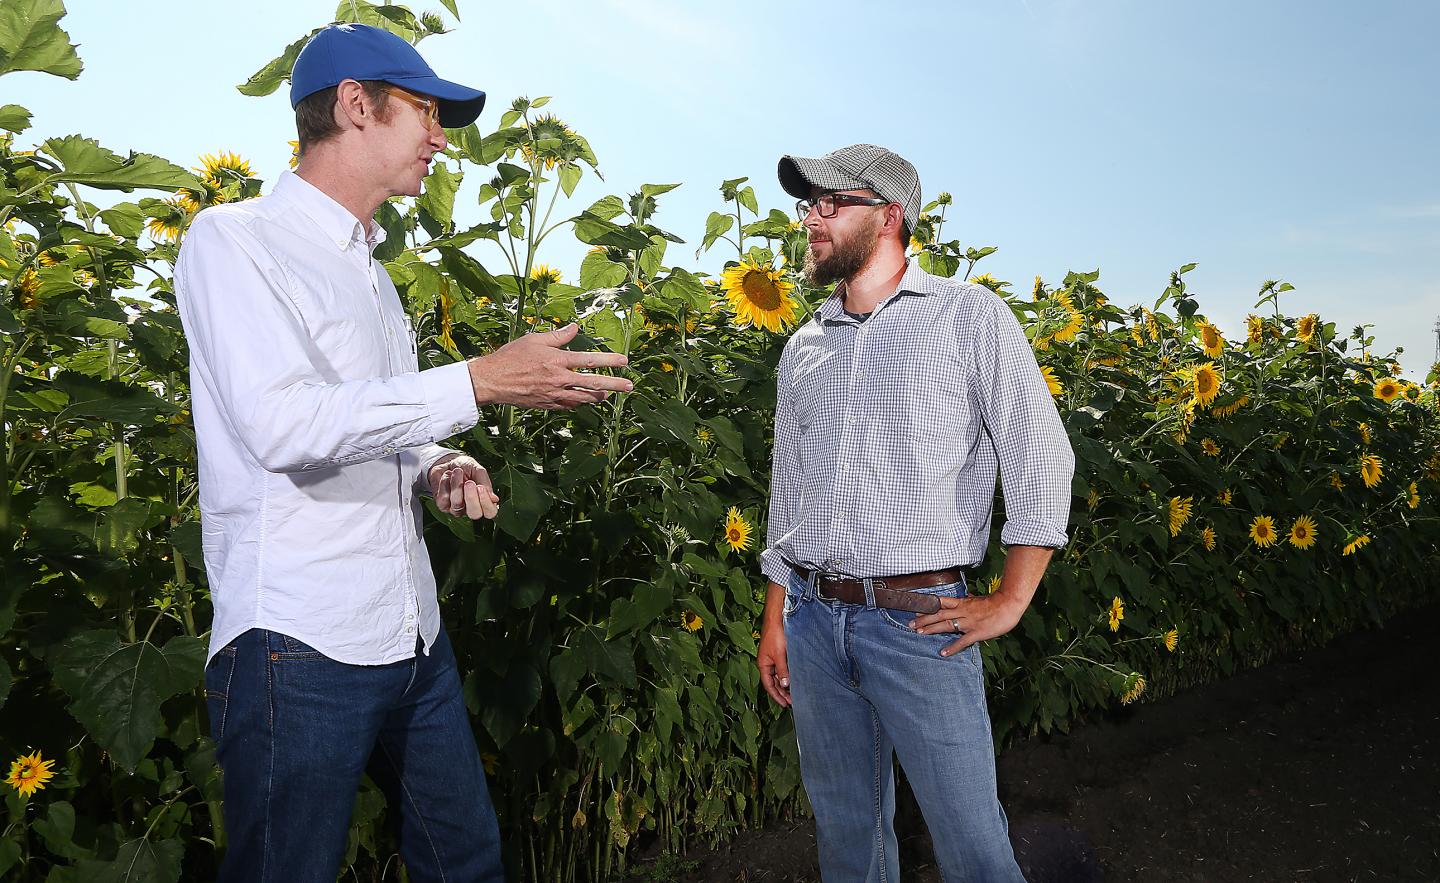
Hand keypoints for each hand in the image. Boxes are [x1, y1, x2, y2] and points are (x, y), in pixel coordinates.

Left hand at [428, 455, 499, 519]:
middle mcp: (470, 508)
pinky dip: (445, 483)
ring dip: (456, 486)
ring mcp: (456, 508)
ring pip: (457, 505)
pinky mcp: (442, 505)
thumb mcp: (478, 470)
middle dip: (471, 498)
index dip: (487, 503)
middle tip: (469, 483)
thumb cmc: (465, 467)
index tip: (481, 488)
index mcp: (483, 501)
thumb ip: (485, 483)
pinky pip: (444, 499)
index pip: (490, 512)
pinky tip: (447, 476)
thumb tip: (494, 499)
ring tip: (457, 471)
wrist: (446, 461)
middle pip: (474, 514)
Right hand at [467, 323, 632, 408]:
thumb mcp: (534, 339)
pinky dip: (579, 403)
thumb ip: (558, 336)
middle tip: (629, 386)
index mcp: (558, 361)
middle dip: (614, 384)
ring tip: (609, 396)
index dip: (610, 361)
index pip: (590, 360)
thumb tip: (575, 327)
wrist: (492, 380)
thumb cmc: (511, 357)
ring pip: (583, 398)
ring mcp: (554, 395)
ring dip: (598, 397)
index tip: (625, 361)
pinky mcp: (547, 405)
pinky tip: (584, 401)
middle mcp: (559, 379)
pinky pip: (568, 406)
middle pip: (593, 383)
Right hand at [756, 621, 790, 706]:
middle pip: (774, 682)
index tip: (784, 704)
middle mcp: (767, 662)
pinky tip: (795, 678)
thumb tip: (785, 685)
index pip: (768, 685)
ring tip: (794, 692)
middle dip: (782, 692)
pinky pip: (782, 668)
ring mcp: (773, 657)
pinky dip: (787, 675)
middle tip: (792, 701)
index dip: (776, 696)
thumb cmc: (776, 634)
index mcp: (763, 664)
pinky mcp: (779, 652)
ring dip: (785, 684)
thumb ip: (782, 671)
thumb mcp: (780, 655)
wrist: (778, 618)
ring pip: (778, 675)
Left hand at [911, 593, 1025, 656]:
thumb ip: (971, 600)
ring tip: (919, 633)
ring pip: (946, 625)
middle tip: (910, 624)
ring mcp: (969, 622)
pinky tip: (943, 653)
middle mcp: (963, 611)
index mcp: (963, 603)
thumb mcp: (980, 599)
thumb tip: (967, 596)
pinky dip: (952, 647)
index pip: (941, 603)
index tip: (916, 610)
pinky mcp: (977, 632)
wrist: (1009, 604)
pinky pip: (962, 641)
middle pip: (939, 614)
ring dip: (931, 629)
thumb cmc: (997, 602)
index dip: (928, 607)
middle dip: (924, 619)